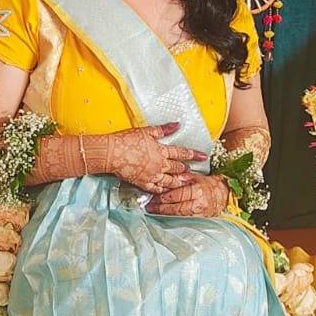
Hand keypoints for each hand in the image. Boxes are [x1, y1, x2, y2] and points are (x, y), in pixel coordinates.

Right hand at [85, 122, 204, 194]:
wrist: (112, 153)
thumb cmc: (127, 140)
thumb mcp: (147, 131)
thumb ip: (163, 129)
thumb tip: (177, 124)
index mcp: (161, 151)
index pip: (181, 153)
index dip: (193, 155)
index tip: (203, 157)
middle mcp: (159, 165)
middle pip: (177, 169)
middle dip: (186, 171)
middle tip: (193, 173)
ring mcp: (151, 176)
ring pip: (169, 181)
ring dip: (178, 182)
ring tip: (185, 183)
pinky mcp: (142, 183)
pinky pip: (156, 189)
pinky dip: (163, 190)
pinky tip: (166, 191)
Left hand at [147, 174, 229, 218]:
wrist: (226, 196)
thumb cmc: (211, 185)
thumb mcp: (198, 177)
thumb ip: (184, 177)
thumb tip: (171, 176)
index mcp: (198, 190)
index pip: (177, 194)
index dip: (164, 196)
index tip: (154, 196)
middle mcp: (198, 203)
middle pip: (176, 206)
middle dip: (161, 207)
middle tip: (149, 206)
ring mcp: (199, 212)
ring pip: (179, 214)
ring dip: (165, 213)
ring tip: (154, 211)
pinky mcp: (199, 219)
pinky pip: (184, 219)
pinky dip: (173, 217)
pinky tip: (165, 216)